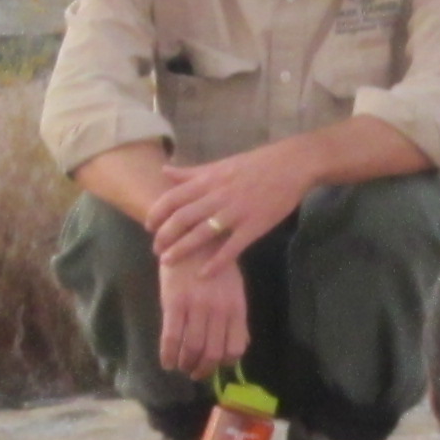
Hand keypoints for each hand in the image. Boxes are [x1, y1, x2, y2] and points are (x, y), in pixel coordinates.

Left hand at [147, 148, 304, 271]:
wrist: (291, 166)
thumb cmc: (255, 164)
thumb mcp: (220, 164)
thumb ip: (191, 172)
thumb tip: (164, 171)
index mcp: (208, 180)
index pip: (173, 197)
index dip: (157, 213)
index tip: (149, 226)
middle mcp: (218, 196)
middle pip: (182, 218)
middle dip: (165, 235)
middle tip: (156, 250)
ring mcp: (235, 212)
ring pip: (201, 234)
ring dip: (182, 249)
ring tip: (167, 262)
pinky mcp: (253, 226)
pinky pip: (231, 248)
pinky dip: (216, 263)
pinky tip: (203, 275)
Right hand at [156, 252, 251, 375]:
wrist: (190, 235)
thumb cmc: (213, 263)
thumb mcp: (233, 289)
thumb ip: (236, 317)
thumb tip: (239, 346)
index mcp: (236, 307)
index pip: (235, 348)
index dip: (224, 364)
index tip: (214, 366)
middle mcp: (219, 310)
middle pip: (213, 353)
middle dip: (203, 369)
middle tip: (194, 373)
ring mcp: (197, 307)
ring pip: (192, 349)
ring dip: (186, 365)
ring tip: (181, 366)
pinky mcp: (174, 303)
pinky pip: (172, 338)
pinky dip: (168, 355)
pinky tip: (166, 362)